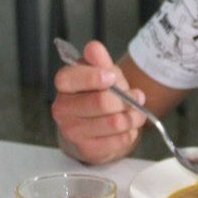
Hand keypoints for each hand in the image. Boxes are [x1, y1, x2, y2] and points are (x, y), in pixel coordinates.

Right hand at [51, 40, 145, 164]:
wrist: (96, 129)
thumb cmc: (98, 95)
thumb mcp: (102, 73)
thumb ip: (99, 60)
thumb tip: (93, 47)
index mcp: (64, 85)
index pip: (70, 79)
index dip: (93, 77)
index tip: (111, 77)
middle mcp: (62, 109)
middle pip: (101, 102)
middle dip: (125, 99)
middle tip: (135, 97)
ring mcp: (72, 131)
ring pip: (114, 122)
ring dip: (132, 117)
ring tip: (135, 113)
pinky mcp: (86, 149)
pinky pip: (119, 140)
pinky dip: (130, 133)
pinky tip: (126, 128)